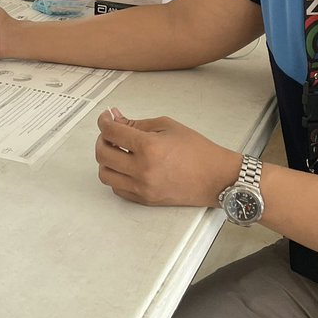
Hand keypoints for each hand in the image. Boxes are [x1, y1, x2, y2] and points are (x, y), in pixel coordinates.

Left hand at [94, 108, 240, 207]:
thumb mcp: (167, 126)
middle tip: (111, 132)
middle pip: (102, 154)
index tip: (106, 117)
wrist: (215, 177)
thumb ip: (137, 123)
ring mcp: (142, 188)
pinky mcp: (144, 200)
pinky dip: (116, 175)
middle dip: (102, 139)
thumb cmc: (197, 150)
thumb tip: (115, 118)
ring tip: (117, 150)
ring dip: (106, 160)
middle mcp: (142, 170)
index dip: (104, 121)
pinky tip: (125, 166)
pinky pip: (117, 188)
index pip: (111, 132)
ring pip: (105, 174)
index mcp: (148, 147)